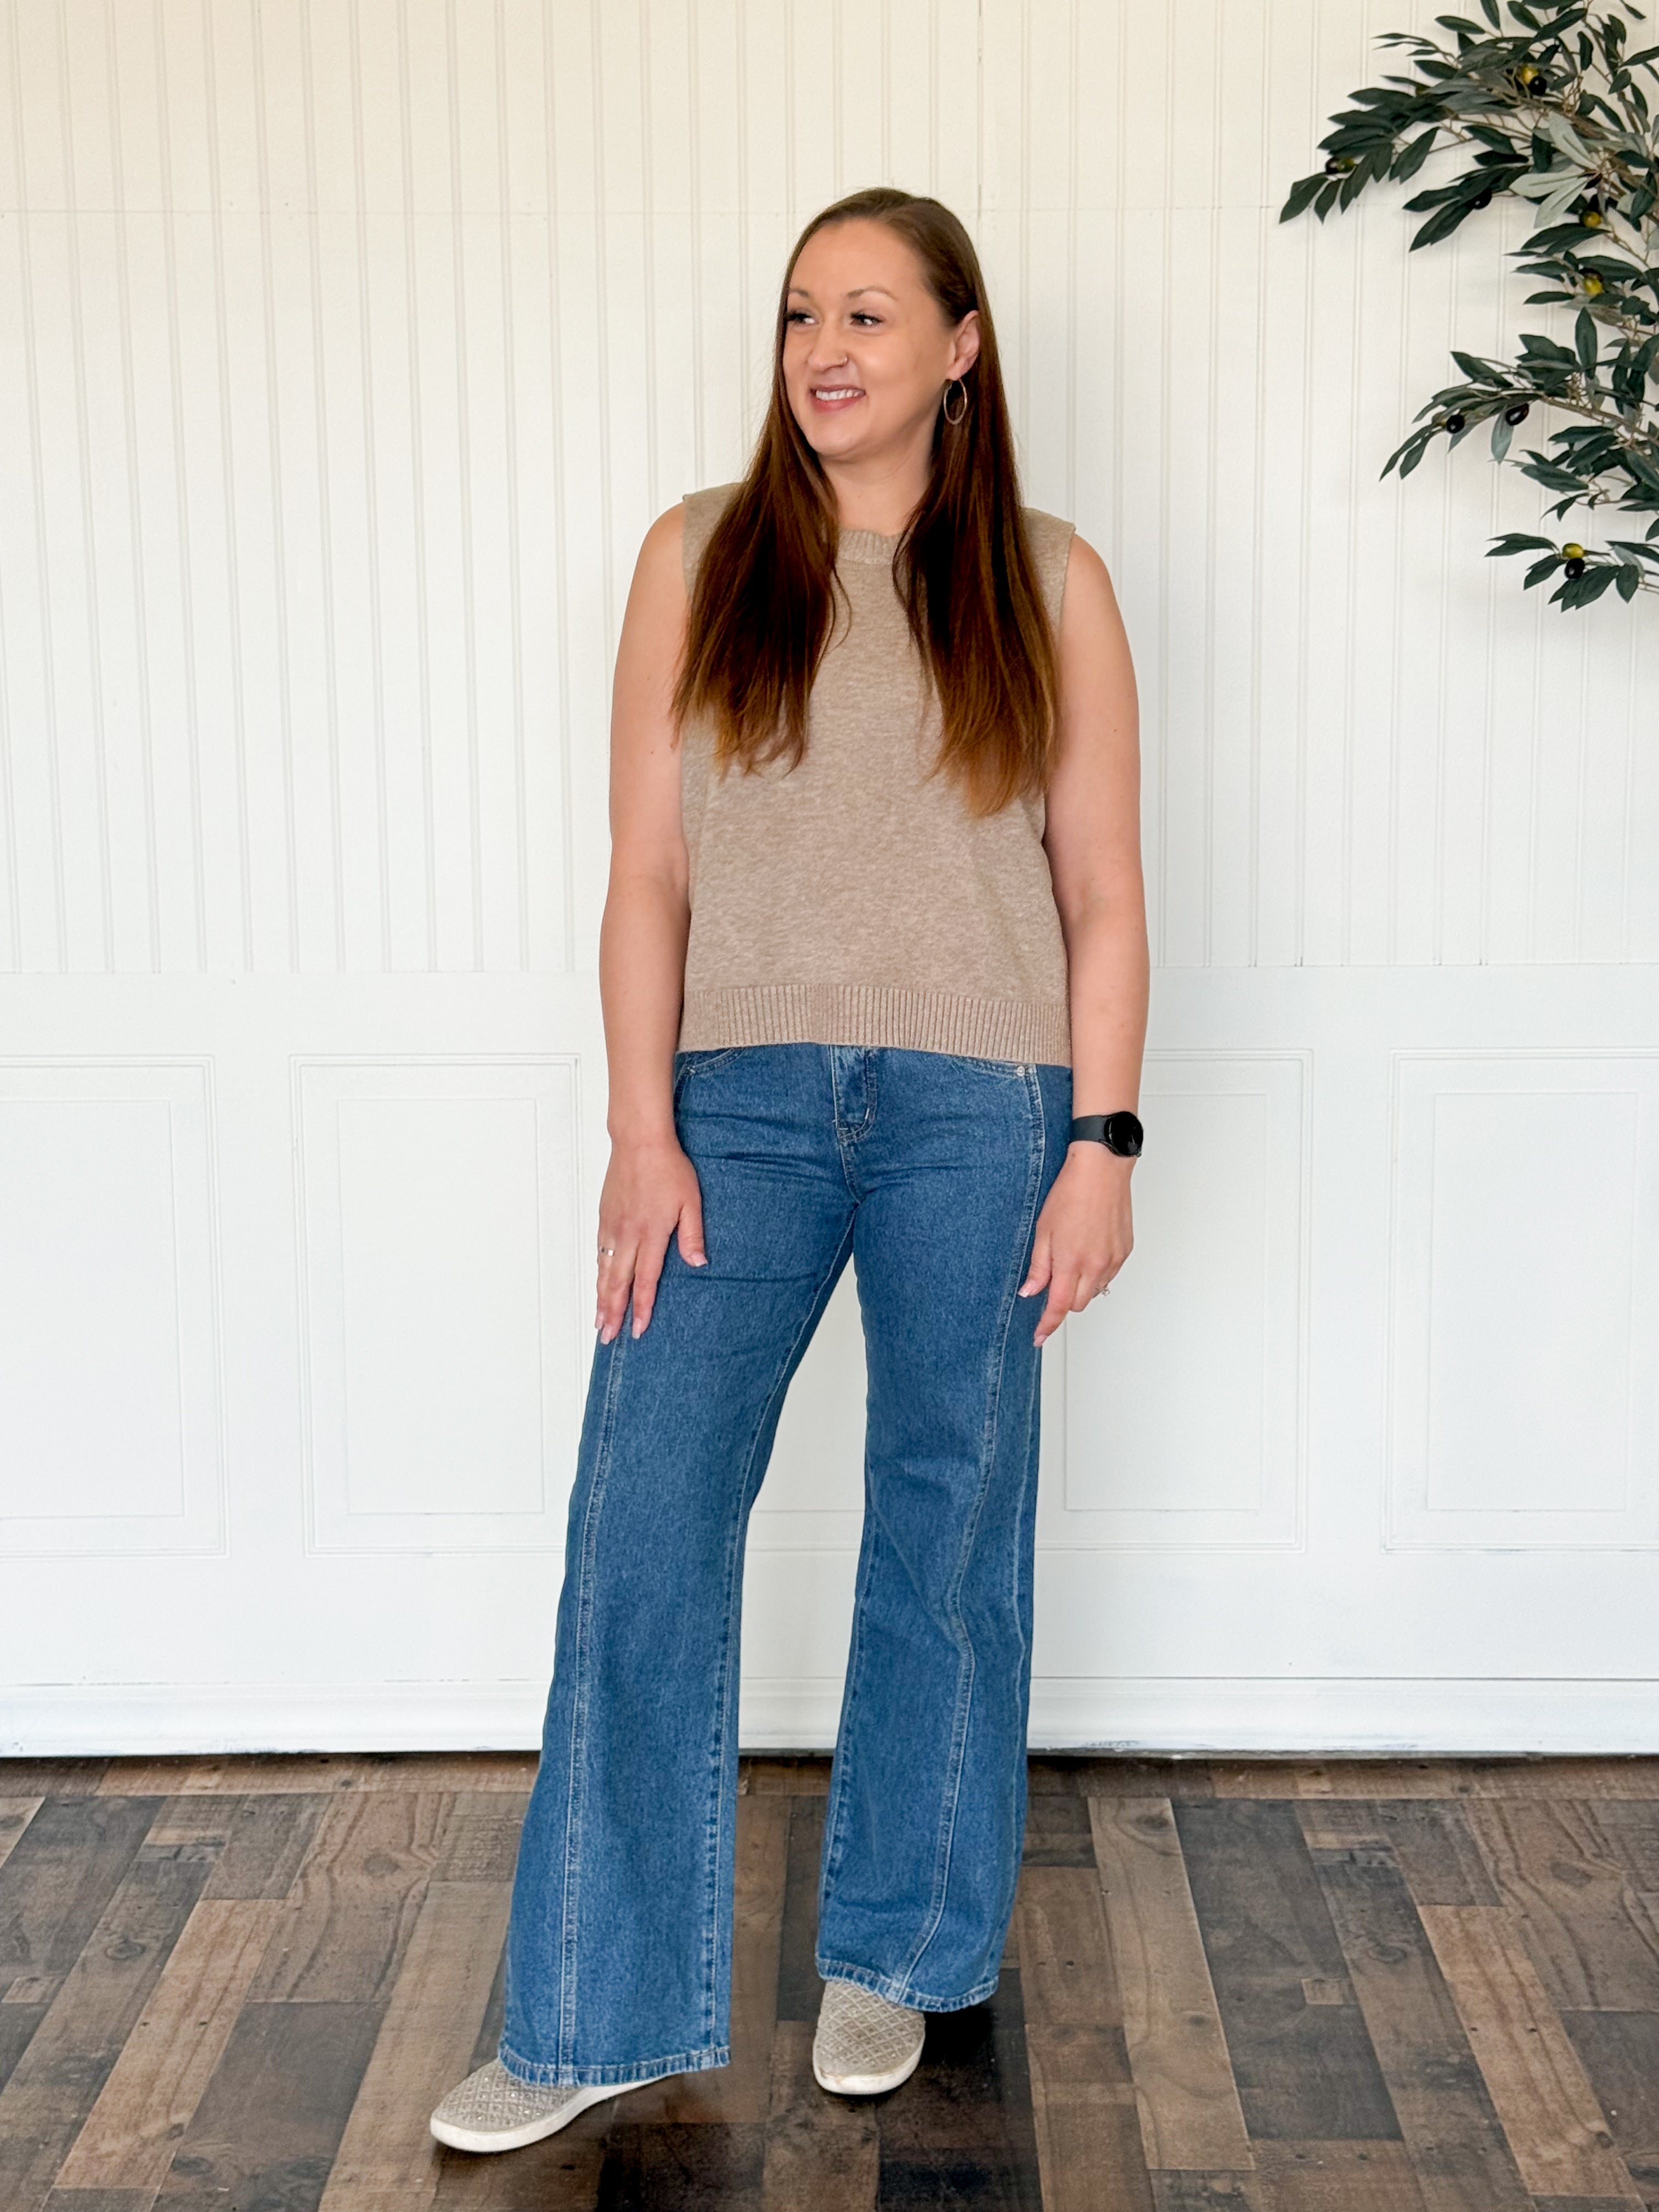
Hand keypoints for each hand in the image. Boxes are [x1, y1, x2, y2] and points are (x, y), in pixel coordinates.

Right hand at [595, 1135, 707, 1341]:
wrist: (640, 1141)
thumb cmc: (668, 1167)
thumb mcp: (691, 1201)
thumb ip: (693, 1234)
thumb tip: (698, 1263)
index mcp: (651, 1233)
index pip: (645, 1280)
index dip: (641, 1308)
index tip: (638, 1329)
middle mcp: (628, 1234)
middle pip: (618, 1283)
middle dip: (613, 1313)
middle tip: (607, 1337)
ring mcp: (613, 1226)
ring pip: (605, 1271)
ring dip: (601, 1298)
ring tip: (599, 1321)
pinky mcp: (604, 1217)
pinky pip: (599, 1253)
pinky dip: (598, 1274)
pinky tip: (599, 1284)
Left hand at [1018, 1145, 1132, 1345]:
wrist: (1101, 1170)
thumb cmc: (1071, 1193)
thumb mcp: (1043, 1230)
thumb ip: (1039, 1266)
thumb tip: (1031, 1291)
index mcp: (1072, 1262)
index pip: (1059, 1307)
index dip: (1047, 1325)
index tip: (1039, 1337)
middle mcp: (1096, 1265)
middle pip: (1078, 1304)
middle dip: (1064, 1300)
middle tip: (1052, 1279)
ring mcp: (1113, 1260)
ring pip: (1095, 1290)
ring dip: (1081, 1285)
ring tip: (1071, 1255)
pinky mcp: (1124, 1251)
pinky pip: (1108, 1274)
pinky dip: (1095, 1272)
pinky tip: (1087, 1249)